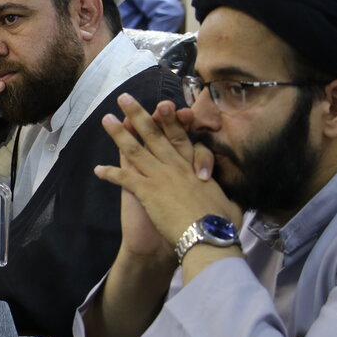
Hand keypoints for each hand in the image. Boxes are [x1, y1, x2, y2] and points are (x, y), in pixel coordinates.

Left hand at [94, 93, 240, 246]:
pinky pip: (125, 179)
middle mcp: (175, 165)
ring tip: (105, 119)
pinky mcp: (148, 191)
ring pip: (135, 149)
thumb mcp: (231, 204)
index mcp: (194, 166)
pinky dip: (110, 174)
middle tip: (124, 98)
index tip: (161, 104)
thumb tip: (238, 200)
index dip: (169, 118)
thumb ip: (230, 197)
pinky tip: (97, 170)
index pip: (179, 136)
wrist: (208, 238)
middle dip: (138, 114)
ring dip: (118, 134)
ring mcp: (160, 176)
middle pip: (154, 134)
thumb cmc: (223, 224)